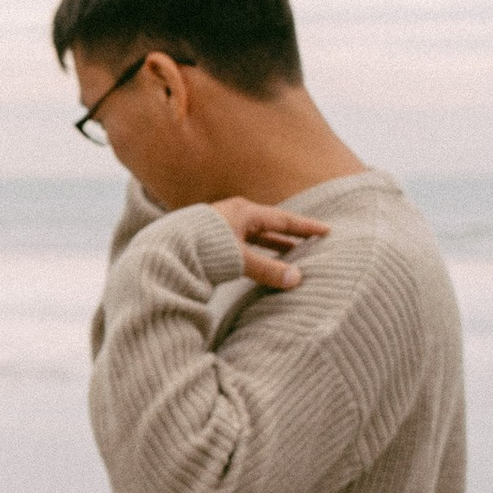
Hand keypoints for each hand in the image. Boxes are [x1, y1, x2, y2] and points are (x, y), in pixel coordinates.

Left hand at [211, 198, 330, 291]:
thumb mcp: (240, 259)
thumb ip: (268, 270)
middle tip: (313, 242)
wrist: (166, 249)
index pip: (283, 219)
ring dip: (274, 245)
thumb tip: (297, 280)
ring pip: (256, 235)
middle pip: (271, 225)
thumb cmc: (204, 248)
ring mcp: (222, 225)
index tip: (327, 230)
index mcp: (244, 212)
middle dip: (292, 235)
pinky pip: (243, 243)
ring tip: (292, 255)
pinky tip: (261, 262)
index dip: (306, 227)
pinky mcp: (211, 238)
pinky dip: (256, 252)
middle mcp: (235, 214)